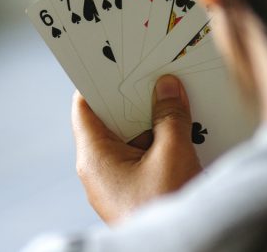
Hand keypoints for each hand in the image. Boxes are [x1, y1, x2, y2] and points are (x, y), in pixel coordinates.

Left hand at [71, 75, 201, 223]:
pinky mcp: (132, 189)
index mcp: (94, 156)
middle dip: (134, 96)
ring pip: (129, 136)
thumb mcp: (173, 154)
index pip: (85, 105)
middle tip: (154, 70)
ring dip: (150, 117)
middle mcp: (99, 167)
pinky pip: (141, 154)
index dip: (99, 80)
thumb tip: (167, 86)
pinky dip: (157, 138)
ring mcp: (115, 180)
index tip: (116, 59)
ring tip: (172, 93)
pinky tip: (181, 125)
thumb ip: (170, 116)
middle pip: (110, 118)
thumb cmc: (165, 206)